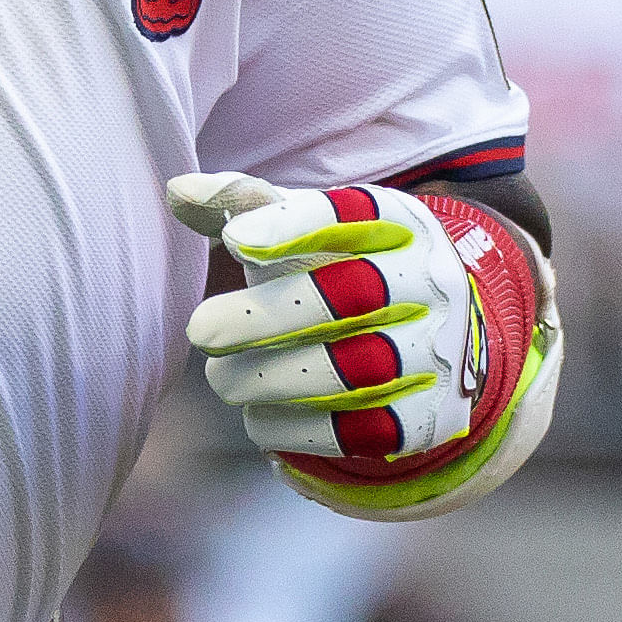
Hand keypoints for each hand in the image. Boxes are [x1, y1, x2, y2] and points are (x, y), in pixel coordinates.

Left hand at [169, 171, 559, 517]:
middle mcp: (429, 281)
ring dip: (276, 377)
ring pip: (357, 368)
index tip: (234, 241)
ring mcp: (437, 351)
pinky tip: (258, 420)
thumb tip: (178, 192)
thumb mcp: (310, 230)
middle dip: (269, 314)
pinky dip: (303, 429)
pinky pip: (366, 430)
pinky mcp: (430, 416)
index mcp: (397, 223)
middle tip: (200, 329)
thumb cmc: (347, 270)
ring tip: (221, 381)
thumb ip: (246, 206)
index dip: (291, 226)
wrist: (444, 340)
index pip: (349, 213)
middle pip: (350, 294)